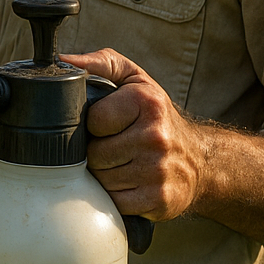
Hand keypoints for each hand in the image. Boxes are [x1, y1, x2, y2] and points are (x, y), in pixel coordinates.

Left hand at [61, 48, 206, 221]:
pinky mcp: (159, 200)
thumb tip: (63, 61)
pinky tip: (130, 183)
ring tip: (122, 164)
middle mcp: (156, 136)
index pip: (93, 120)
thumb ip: (100, 63)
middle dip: (97, 152)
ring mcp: (158, 171)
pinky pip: (114, 202)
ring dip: (105, 174)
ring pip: (102, 179)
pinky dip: (116, 195)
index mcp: (147, 102)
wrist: (200, 160)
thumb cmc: (157, 116)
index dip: (94, 125)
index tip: (107, 125)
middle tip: (114, 146)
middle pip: (94, 154)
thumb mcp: (134, 79)